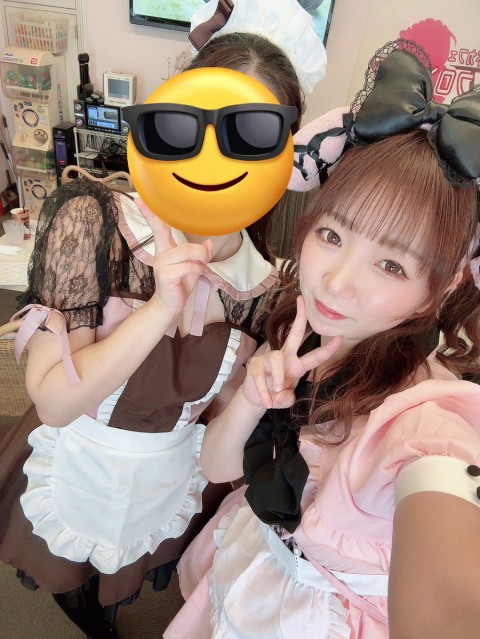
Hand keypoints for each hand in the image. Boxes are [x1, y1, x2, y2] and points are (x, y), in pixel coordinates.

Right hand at [138, 200, 212, 315]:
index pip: (158, 226)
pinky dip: (198, 271)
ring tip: (198, 270)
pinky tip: (194, 277)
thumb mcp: (194, 266)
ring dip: (200, 262)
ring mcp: (162, 264)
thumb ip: (201, 254)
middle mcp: (161, 254)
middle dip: (200, 252)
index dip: (150, 213)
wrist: (170, 305)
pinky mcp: (166, 274)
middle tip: (203, 260)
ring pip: (190, 253)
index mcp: (165, 248)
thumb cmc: (180, 284)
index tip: (139, 199)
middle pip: (186, 243)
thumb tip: (210, 242)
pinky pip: (190, 266)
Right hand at [242, 296, 342, 408]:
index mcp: (297, 365)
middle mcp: (285, 358)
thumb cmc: (276, 395)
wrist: (257, 399)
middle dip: (299, 318)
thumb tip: (281, 394)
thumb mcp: (285, 400)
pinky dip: (265, 392)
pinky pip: (261, 376)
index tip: (340, 337)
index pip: (315, 356)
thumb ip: (287, 399)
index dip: (328, 349)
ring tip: (277, 392)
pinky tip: (267, 402)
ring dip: (278, 377)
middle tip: (302, 300)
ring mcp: (268, 359)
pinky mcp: (255, 365)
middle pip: (294, 334)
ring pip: (276, 359)